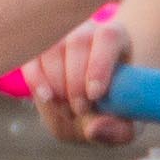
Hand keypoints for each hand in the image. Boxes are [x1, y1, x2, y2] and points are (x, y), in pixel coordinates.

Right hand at [19, 19, 135, 145]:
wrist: (100, 99)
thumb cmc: (118, 106)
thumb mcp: (129, 121)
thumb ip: (118, 130)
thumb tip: (93, 130)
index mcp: (117, 37)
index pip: (108, 38)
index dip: (99, 64)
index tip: (95, 94)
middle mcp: (86, 29)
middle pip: (76, 44)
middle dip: (76, 83)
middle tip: (82, 110)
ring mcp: (59, 38)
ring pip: (51, 50)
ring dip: (56, 84)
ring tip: (68, 110)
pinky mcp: (38, 52)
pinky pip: (30, 60)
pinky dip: (36, 80)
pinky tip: (46, 98)